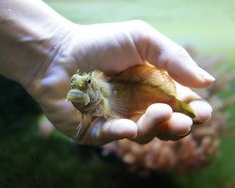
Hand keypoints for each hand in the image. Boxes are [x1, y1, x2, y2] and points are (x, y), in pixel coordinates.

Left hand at [24, 21, 213, 144]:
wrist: (58, 51)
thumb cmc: (99, 42)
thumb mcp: (142, 40)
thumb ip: (173, 58)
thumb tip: (207, 81)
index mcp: (150, 88)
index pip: (177, 105)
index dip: (192, 111)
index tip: (202, 112)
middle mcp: (135, 106)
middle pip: (162, 125)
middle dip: (177, 126)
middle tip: (184, 120)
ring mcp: (114, 119)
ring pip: (140, 134)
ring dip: (153, 128)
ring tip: (159, 112)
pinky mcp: (92, 129)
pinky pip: (110, 137)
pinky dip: (120, 133)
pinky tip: (128, 126)